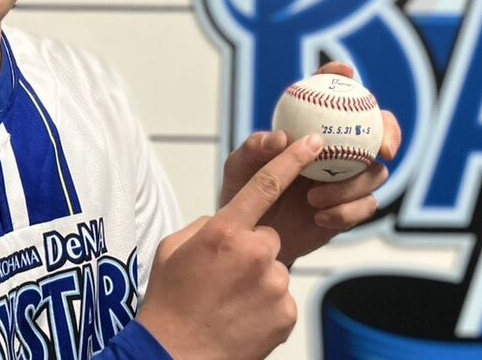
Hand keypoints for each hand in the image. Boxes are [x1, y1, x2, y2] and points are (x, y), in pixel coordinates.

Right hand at [136, 134, 323, 359]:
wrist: (175, 354)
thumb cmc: (170, 300)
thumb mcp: (174, 249)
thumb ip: (206, 226)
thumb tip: (227, 223)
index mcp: (224, 231)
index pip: (265, 185)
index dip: (291, 160)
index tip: (312, 143)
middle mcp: (254, 253)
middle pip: (268, 237)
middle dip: (252, 250)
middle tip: (225, 275)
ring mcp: (274, 285)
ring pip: (275, 269)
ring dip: (258, 280)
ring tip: (230, 301)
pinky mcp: (286, 313)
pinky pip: (282, 298)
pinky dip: (266, 306)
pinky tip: (241, 318)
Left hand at [218, 62, 402, 265]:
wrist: (252, 236)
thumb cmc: (244, 190)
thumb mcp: (239, 166)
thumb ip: (255, 148)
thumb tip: (282, 138)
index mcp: (311, 128)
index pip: (330, 92)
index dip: (340, 76)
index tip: (346, 73)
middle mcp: (337, 148)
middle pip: (377, 129)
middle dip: (389, 131)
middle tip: (383, 147)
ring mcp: (348, 178)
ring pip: (376, 173)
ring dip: (351, 185)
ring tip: (313, 199)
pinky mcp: (352, 209)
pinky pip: (367, 206)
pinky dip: (347, 212)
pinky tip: (320, 218)